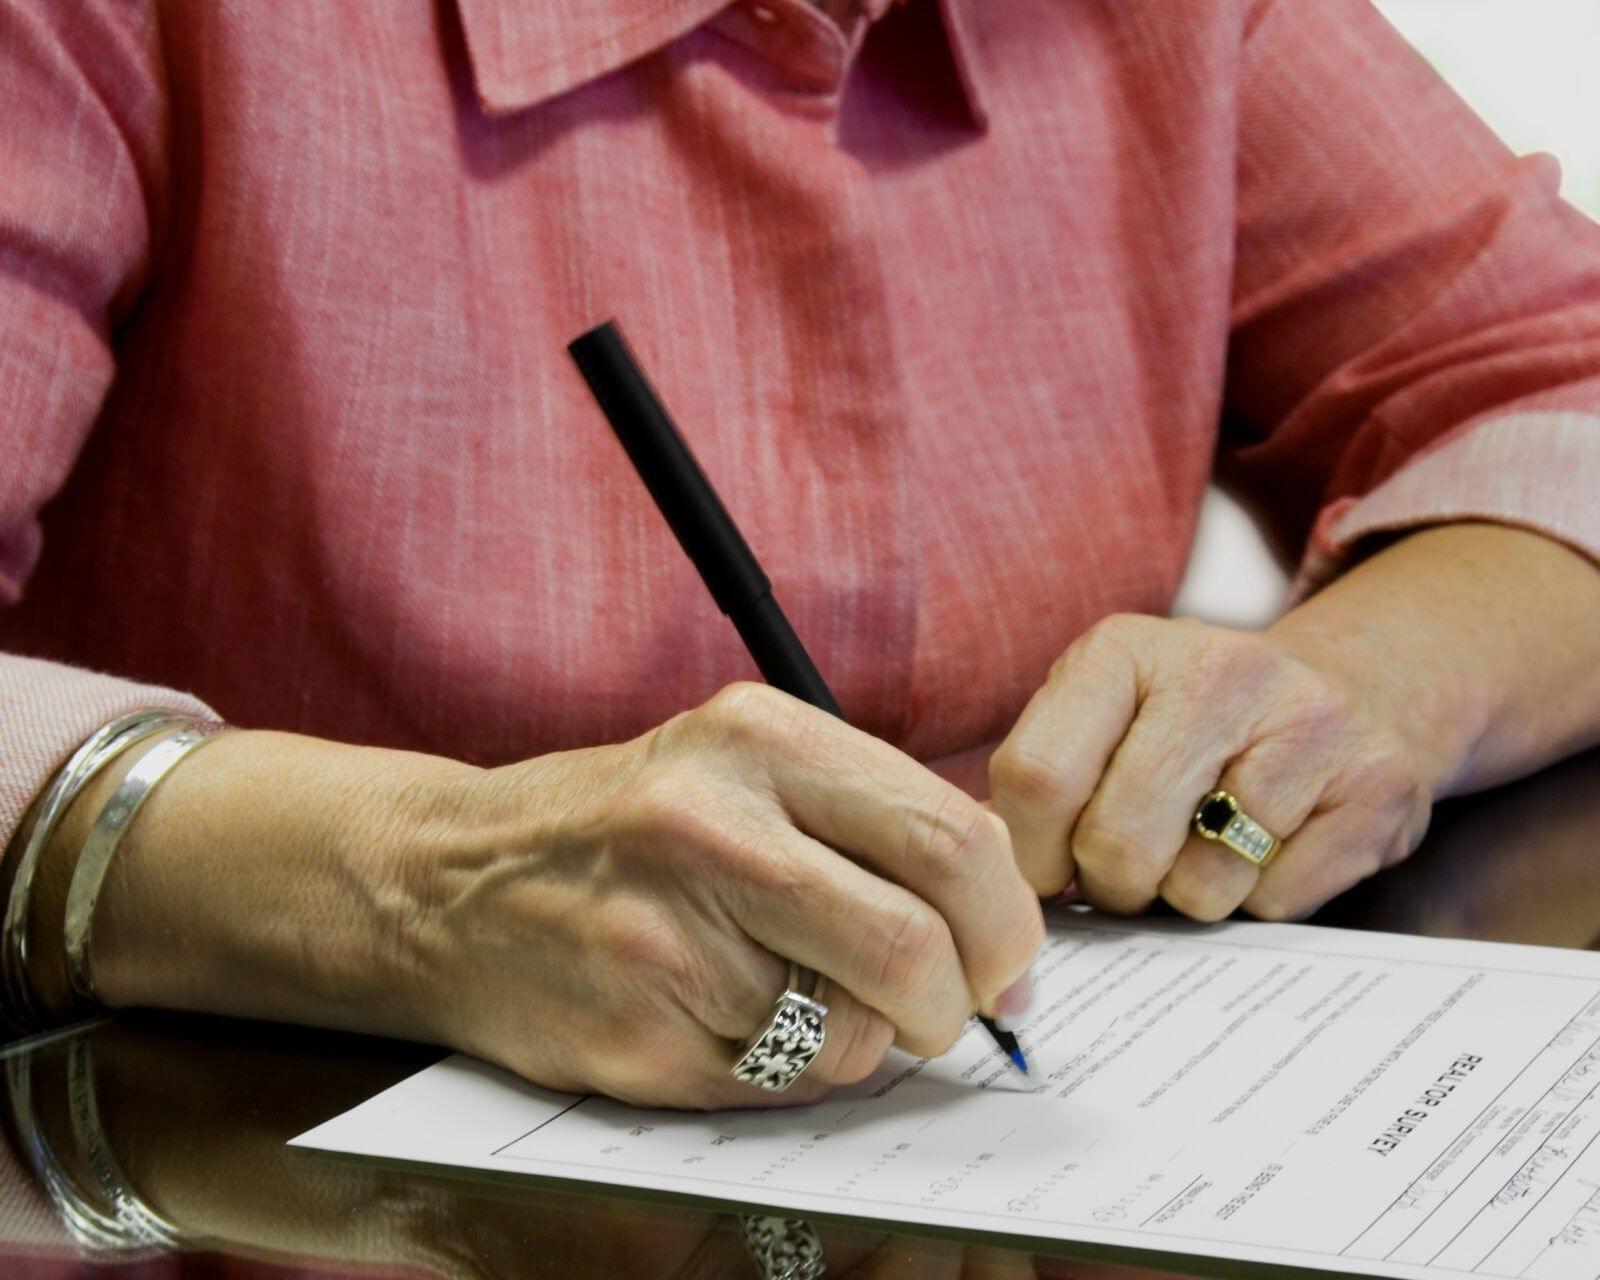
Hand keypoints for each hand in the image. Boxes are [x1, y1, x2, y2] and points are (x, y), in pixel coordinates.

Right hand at [81, 683, 1041, 1109]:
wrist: (448, 881)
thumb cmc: (622, 825)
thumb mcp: (738, 763)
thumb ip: (865, 816)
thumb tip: (997, 918)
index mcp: (758, 736)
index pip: (952, 836)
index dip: (1006, 919)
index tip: (1004, 958)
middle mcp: (710, 823)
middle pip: (918, 941)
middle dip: (959, 998)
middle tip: (949, 1010)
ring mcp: (665, 935)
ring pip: (855, 1030)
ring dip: (866, 1037)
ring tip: (810, 1000)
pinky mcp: (635, 1033)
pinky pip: (782, 1084)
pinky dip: (794, 1069)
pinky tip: (741, 1023)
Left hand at [988, 613, 1438, 921]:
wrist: (1354, 689)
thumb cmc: (1192, 724)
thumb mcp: (1104, 715)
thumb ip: (1041, 780)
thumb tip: (989, 871)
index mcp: (1121, 650)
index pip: (1037, 779)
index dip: (1032, 853)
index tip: (1050, 868)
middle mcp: (1217, 670)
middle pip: (1117, 845)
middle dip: (1113, 886)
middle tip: (1131, 869)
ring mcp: (1308, 723)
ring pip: (1200, 886)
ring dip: (1188, 895)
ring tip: (1205, 844)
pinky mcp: (1376, 786)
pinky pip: (1277, 901)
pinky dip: (1258, 898)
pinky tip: (1270, 844)